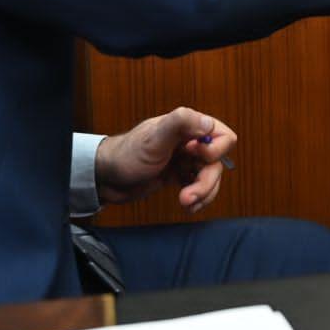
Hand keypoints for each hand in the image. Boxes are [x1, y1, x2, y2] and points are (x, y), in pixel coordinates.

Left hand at [94, 107, 237, 213]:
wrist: (107, 179)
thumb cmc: (127, 155)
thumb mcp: (154, 138)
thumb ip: (181, 123)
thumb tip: (209, 123)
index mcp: (186, 126)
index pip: (222, 135)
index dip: (214, 151)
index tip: (193, 157)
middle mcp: (189, 141)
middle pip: (218, 162)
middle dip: (206, 182)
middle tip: (188, 195)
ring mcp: (185, 160)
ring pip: (211, 177)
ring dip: (203, 193)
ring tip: (186, 203)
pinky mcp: (179, 175)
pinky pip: (200, 187)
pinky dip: (198, 199)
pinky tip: (187, 205)